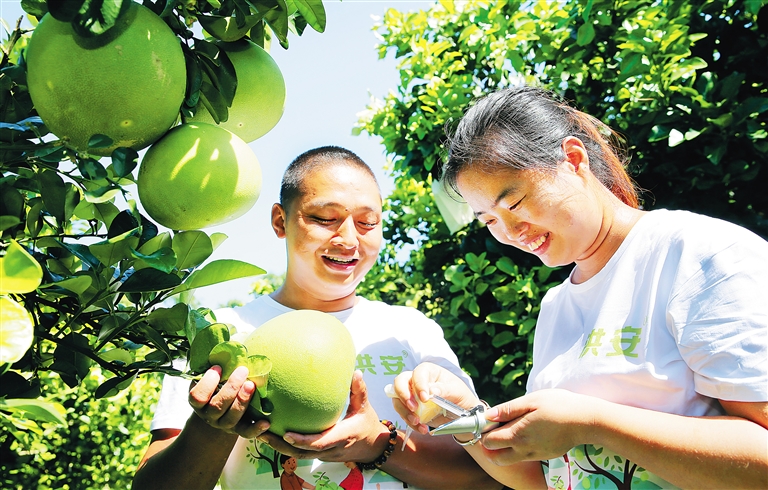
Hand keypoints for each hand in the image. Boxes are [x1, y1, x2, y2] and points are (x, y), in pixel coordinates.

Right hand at [188, 365, 269, 438]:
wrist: (221, 408)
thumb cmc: (218, 384)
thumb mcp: (211, 375)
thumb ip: (215, 365)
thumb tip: (228, 347)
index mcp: (198, 402)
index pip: (197, 396)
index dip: (207, 382)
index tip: (218, 367)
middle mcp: (209, 415)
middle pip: (217, 407)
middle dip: (231, 388)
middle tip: (242, 370)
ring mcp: (223, 424)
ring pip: (231, 419)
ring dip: (242, 401)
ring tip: (251, 385)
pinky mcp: (238, 430)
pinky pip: (246, 433)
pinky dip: (256, 429)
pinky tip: (266, 422)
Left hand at [258, 370, 387, 462]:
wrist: (372, 447)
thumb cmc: (367, 424)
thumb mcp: (364, 407)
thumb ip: (359, 390)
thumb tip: (355, 372)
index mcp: (341, 437)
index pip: (319, 443)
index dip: (302, 441)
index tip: (286, 434)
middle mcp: (330, 450)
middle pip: (301, 453)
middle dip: (281, 445)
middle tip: (262, 433)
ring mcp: (324, 455)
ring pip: (297, 455)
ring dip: (278, 447)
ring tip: (260, 434)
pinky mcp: (319, 455)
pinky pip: (300, 453)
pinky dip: (285, 446)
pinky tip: (271, 434)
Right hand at [391, 362, 479, 434]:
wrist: (463, 412)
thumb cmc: (460, 394)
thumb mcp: (456, 390)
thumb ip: (444, 389)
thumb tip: (432, 391)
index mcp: (428, 371)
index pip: (418, 373)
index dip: (419, 385)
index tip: (425, 398)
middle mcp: (416, 380)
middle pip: (400, 382)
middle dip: (403, 395)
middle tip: (413, 408)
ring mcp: (412, 394)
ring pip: (398, 400)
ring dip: (405, 412)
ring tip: (417, 422)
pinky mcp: (411, 408)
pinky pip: (404, 414)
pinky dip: (410, 422)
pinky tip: (422, 428)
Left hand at [481, 389, 598, 464]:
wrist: (586, 421)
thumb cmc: (559, 405)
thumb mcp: (532, 400)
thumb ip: (508, 409)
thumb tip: (489, 415)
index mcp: (518, 434)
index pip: (489, 442)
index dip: (485, 431)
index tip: (489, 420)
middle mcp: (524, 449)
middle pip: (495, 457)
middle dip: (490, 445)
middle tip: (495, 428)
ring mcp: (534, 455)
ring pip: (509, 459)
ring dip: (503, 449)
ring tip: (509, 429)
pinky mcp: (544, 456)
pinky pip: (524, 457)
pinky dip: (518, 449)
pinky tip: (526, 432)